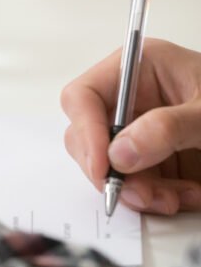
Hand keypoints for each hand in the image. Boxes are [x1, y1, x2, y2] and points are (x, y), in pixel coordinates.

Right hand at [61, 39, 200, 214]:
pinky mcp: (151, 158)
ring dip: (138, 190)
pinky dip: (156, 197)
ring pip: (108, 167)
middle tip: (138, 192)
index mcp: (140, 67)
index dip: (86, 132)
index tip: (103, 166)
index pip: (83, 97)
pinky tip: (184, 195)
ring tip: (173, 199)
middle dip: (112, 171)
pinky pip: (134, 183)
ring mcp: (139, 130)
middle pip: (87, 136)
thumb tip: (121, 152)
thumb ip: (168, 128)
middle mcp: (131, 99)